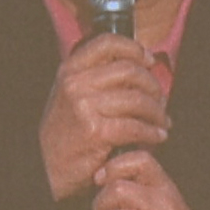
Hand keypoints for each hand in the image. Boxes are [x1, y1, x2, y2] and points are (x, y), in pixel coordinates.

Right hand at [42, 35, 175, 203]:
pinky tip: (157, 136)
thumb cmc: (66, 132)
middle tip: (160, 100)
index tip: (148, 60)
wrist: (48, 167)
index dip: (134, 48)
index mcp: (70, 70)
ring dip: (157, 112)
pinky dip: (152, 132)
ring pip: (137, 99)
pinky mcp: (96, 132)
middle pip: (130, 71)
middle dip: (152, 86)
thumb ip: (96, 77)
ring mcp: (85, 107)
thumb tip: (138, 65)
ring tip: (161, 121)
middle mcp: (75, 84)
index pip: (107, 43)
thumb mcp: (71, 95)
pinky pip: (136, 126)